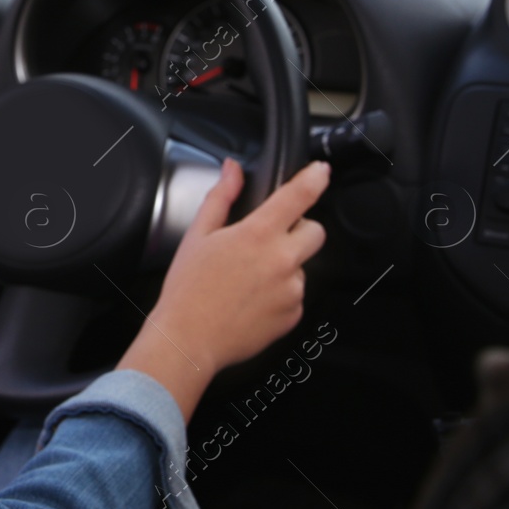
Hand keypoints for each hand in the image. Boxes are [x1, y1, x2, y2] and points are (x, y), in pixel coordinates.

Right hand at [116, 158, 329, 419]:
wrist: (189, 339)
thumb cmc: (188, 288)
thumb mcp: (198, 235)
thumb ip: (221, 197)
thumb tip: (233, 169)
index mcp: (258, 235)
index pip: (298, 197)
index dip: (314, 178)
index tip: (321, 171)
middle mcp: (282, 261)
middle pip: (315, 232)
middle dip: (299, 229)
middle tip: (268, 239)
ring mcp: (291, 291)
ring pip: (302, 266)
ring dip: (284, 266)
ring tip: (249, 279)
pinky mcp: (293, 315)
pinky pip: (295, 295)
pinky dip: (279, 294)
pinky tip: (252, 299)